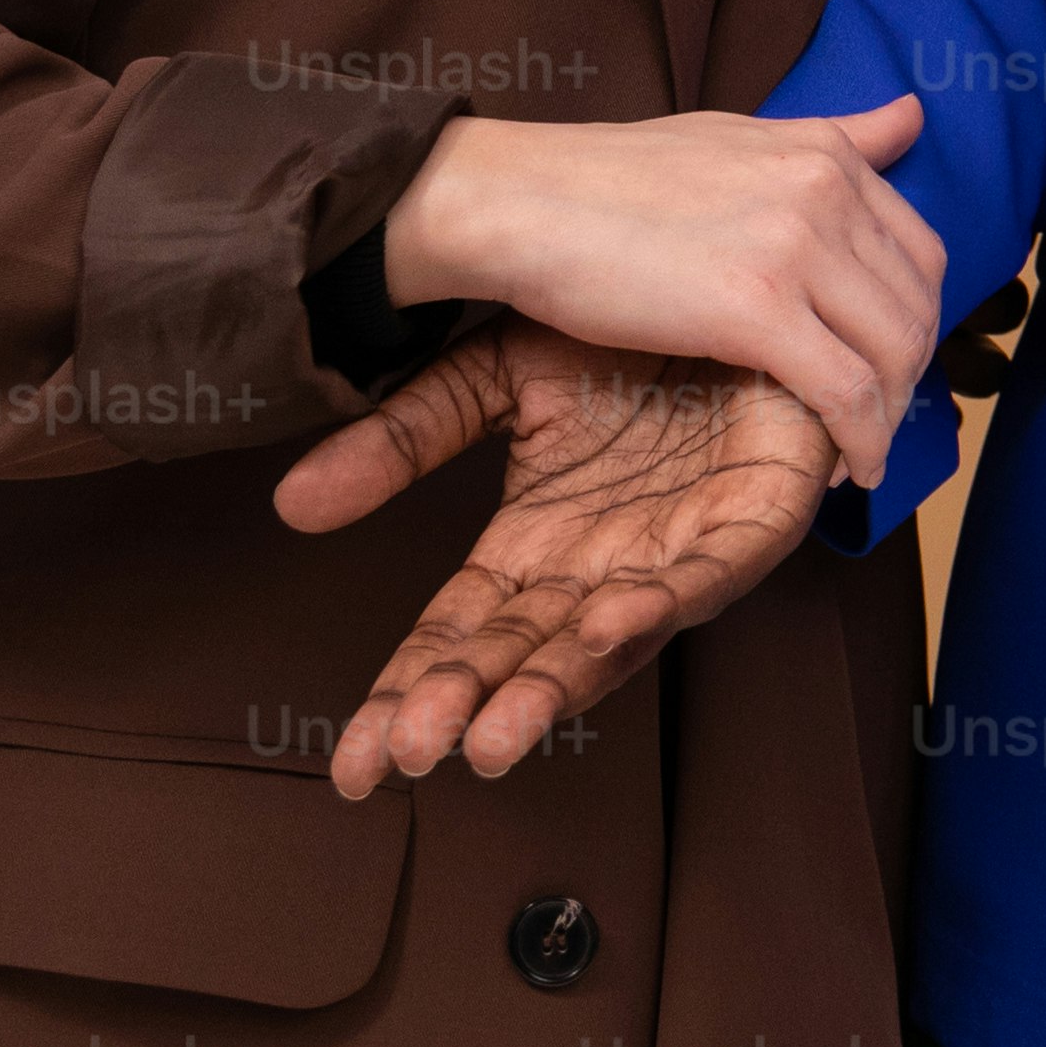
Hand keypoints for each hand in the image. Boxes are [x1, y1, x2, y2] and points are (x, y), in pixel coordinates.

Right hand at [273, 328, 838, 796]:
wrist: (737, 284)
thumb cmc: (628, 340)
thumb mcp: (494, 374)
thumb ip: (407, 439)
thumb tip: (292, 503)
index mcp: (535, 547)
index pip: (456, 637)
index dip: (407, 694)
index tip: (354, 763)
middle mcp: (599, 568)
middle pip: (520, 656)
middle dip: (466, 707)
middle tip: (411, 750)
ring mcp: (676, 554)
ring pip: (611, 641)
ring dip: (555, 688)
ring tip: (496, 732)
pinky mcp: (753, 520)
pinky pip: (708, 575)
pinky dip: (664, 603)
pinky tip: (609, 622)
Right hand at [371, 91, 941, 484]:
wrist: (521, 201)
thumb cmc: (611, 180)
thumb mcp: (738, 135)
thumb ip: (832, 136)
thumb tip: (913, 115)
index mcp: (824, 152)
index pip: (921, 250)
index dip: (915, 319)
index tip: (884, 363)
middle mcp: (824, 190)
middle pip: (916, 306)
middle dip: (907, 375)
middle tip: (874, 417)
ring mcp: (794, 246)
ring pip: (893, 353)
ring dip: (889, 416)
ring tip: (859, 449)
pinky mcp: (755, 307)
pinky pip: (845, 392)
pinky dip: (862, 441)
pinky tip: (847, 469)